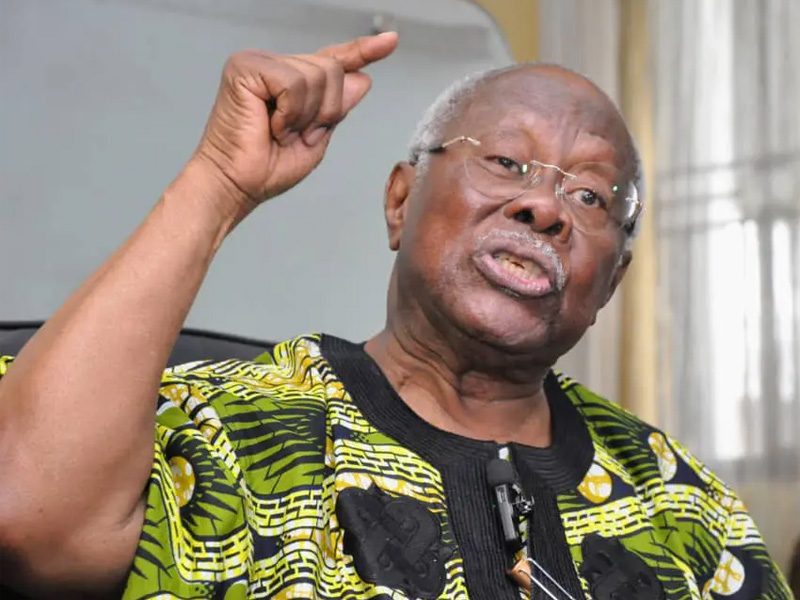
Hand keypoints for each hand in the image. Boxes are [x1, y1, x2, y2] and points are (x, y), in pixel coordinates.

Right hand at [191, 32, 397, 216]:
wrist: (237, 186)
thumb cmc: (267, 168)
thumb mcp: (317, 138)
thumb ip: (338, 108)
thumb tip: (363, 79)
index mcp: (292, 82)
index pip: (334, 61)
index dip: (363, 51)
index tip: (390, 41)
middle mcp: (275, 65)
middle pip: (333, 69)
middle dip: (325, 112)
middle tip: (297, 135)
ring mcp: (259, 62)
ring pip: (317, 75)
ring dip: (306, 116)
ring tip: (280, 132)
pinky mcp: (245, 67)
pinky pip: (294, 83)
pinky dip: (290, 113)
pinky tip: (271, 125)